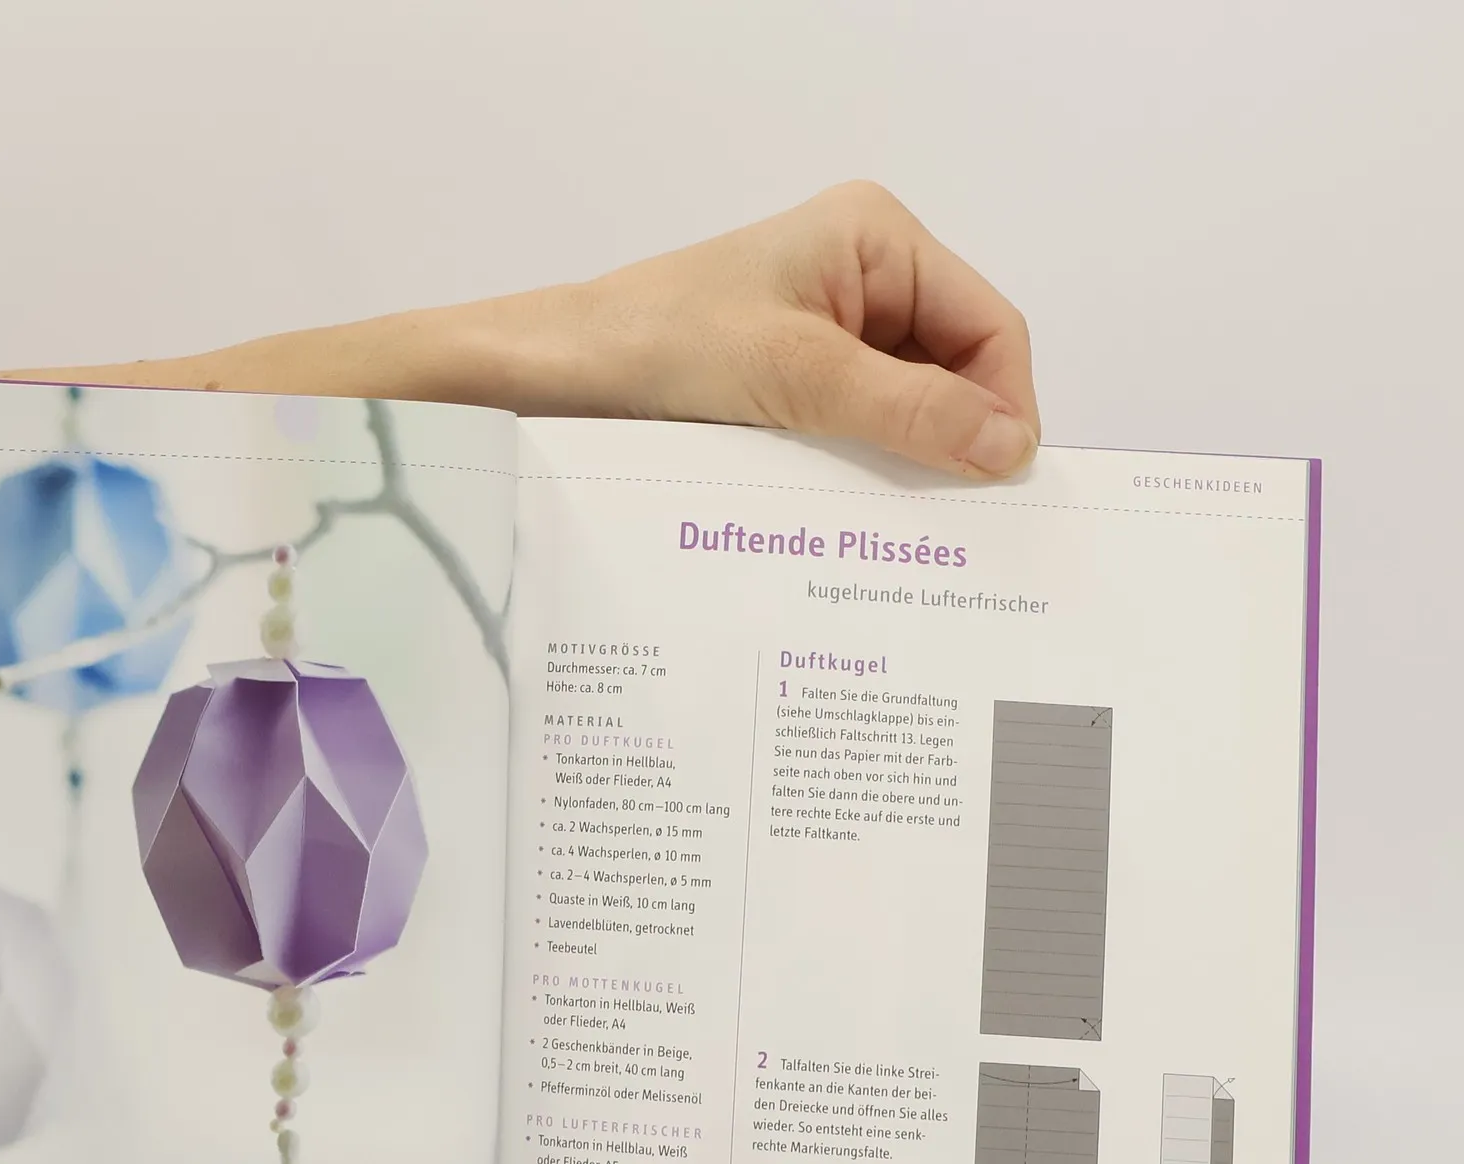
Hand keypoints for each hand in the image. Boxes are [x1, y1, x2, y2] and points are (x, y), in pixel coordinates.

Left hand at [568, 181, 1038, 476]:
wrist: (555, 379)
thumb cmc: (658, 346)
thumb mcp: (796, 376)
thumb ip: (907, 409)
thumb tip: (1008, 445)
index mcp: (876, 239)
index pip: (986, 326)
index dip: (1005, 405)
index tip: (1000, 484)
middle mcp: (862, 277)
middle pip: (954, 369)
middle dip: (959, 439)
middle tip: (961, 523)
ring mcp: (827, 331)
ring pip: (908, 408)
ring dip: (909, 462)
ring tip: (907, 526)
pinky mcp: (793, 382)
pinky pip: (858, 429)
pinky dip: (866, 469)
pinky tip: (858, 513)